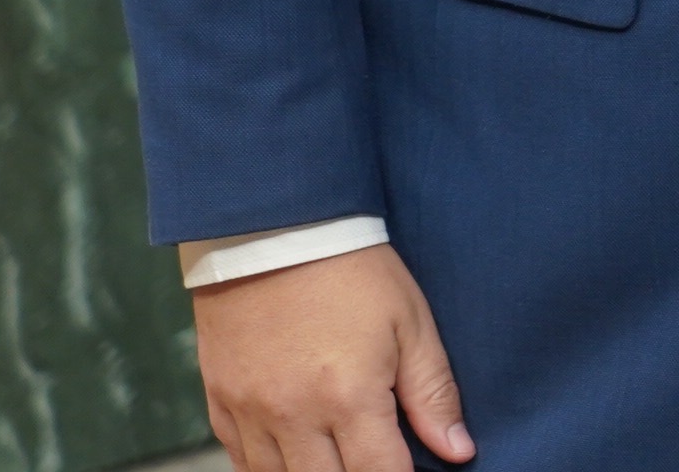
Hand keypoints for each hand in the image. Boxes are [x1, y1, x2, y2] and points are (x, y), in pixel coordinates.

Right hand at [191, 242, 472, 470]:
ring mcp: (250, 414)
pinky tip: (295, 458)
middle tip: (373, 459)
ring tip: (338, 458)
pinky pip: (241, 463)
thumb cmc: (352, 271)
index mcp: (348, 397)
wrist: (272, 230)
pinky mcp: (220, 404)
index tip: (413, 471)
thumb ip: (432, 393)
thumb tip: (458, 451)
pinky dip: (269, 470)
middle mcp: (293, 417)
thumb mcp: (409, 322)